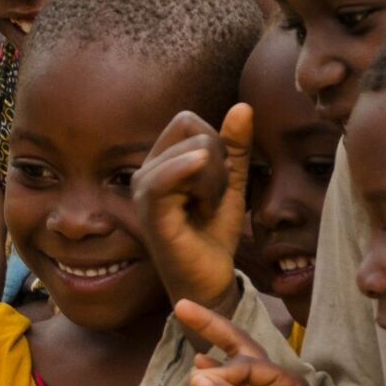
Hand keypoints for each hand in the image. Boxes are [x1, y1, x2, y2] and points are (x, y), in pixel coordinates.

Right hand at [132, 105, 253, 315]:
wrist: (210, 279)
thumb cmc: (215, 233)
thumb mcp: (232, 182)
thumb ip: (236, 146)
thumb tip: (242, 106)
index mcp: (159, 163)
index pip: (188, 121)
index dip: (216, 145)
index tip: (216, 184)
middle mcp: (143, 172)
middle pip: (192, 130)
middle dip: (218, 162)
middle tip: (212, 200)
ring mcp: (142, 191)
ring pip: (195, 150)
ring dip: (216, 180)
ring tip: (206, 209)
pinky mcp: (151, 211)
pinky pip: (171, 175)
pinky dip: (199, 180)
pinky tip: (204, 207)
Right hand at [175, 299, 328, 385]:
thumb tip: (196, 377)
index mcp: (287, 383)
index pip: (247, 364)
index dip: (222, 371)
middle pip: (241, 348)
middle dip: (213, 327)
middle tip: (182, 306)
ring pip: (232, 365)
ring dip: (210, 346)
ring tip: (187, 321)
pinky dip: (210, 374)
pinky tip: (197, 362)